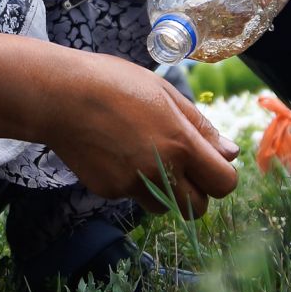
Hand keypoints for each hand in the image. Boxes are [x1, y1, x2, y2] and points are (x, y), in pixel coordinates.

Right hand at [44, 51, 239, 214]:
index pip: (224, 184)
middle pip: (197, 208)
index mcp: (181, 143)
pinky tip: (116, 152)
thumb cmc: (114, 83)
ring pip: (165, 206)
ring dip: (164, 191)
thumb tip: (230, 153)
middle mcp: (160, 171)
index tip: (209, 163)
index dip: (221, 176)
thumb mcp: (164, 94)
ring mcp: (132, 184)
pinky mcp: (109, 190)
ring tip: (144, 157)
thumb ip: (200, 126)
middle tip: (181, 167)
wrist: (59, 95)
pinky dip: (132, 181)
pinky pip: (133, 196)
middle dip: (196, 193)